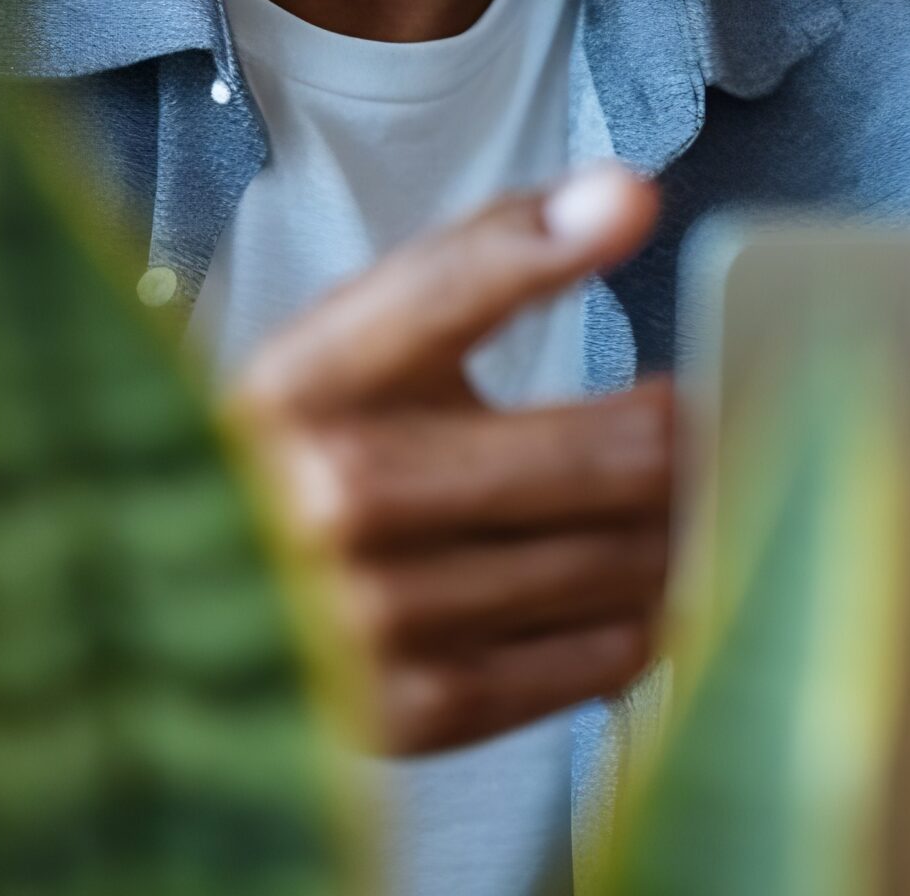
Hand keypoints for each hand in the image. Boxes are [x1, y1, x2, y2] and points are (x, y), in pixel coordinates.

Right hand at [230, 161, 668, 755]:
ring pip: (623, 555)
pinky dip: (645, 609)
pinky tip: (640, 575)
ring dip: (684, 520)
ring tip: (692, 490)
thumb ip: (495, 255)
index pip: (448, 285)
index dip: (555, 240)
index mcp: (311, 378)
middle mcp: (334, 497)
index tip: (635, 200)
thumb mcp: (364, 338)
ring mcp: (373, 616)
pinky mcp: (415, 714)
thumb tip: (629, 195)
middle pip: (608, 452)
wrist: (185, 612)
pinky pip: (600, 653)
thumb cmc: (316, 448)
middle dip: (693, 429)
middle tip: (724, 410)